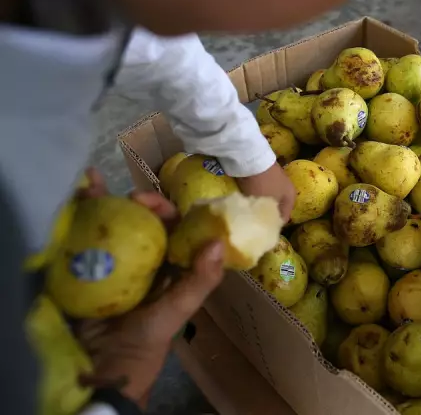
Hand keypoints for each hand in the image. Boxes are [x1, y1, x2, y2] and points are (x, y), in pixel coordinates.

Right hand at [75, 173, 224, 407]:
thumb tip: (218, 241)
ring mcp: (111, 262)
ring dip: (101, 202)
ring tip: (90, 184)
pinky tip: (71, 198)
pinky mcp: (83, 268)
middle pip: (139, 221)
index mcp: (168, 265)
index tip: (152, 201)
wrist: (100, 367)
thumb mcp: (176, 310)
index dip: (166, 209)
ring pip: (110, 224)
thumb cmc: (145, 341)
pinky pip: (80, 238)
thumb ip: (199, 280)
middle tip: (127, 198)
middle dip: (133, 203)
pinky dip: (75, 218)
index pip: (171, 227)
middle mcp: (142, 259)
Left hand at [236, 162, 295, 222]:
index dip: (273, 227)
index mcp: (291, 197)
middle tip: (254, 225)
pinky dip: (253, 198)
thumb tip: (265, 227)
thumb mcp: (266, 205)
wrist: (251, 159)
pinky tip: (245, 203)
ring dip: (259, 207)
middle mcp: (286, 188)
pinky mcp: (262, 176)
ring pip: (267, 200)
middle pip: (276, 208)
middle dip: (266, 216)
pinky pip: (259, 193)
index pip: (284, 218)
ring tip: (248, 215)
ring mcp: (274, 181)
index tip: (262, 233)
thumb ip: (267, 217)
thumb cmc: (262, 185)